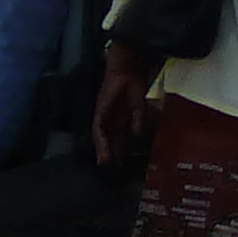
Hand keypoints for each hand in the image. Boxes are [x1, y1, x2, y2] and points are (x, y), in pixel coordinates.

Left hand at [91, 47, 151, 169]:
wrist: (128, 68)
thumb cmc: (135, 83)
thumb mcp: (139, 106)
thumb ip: (138, 121)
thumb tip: (138, 136)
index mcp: (122, 116)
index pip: (119, 136)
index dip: (121, 148)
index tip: (123, 162)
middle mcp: (111, 118)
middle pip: (109, 139)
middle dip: (110, 153)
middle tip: (111, 168)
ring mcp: (104, 114)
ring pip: (101, 137)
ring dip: (102, 150)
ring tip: (105, 163)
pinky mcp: (100, 110)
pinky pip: (98, 128)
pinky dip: (100, 140)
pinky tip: (103, 149)